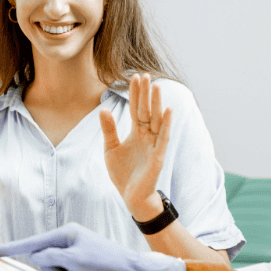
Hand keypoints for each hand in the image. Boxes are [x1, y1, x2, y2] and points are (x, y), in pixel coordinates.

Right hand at [0, 223, 185, 270]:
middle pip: (43, 258)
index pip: (33, 242)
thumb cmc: (105, 263)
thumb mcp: (75, 260)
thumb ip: (50, 258)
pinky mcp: (78, 261)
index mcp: (66, 233)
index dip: (12, 248)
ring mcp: (73, 250)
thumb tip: (36, 257)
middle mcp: (67, 238)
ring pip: (53, 269)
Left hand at [101, 73, 171, 221]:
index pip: (135, 109)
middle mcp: (146, 136)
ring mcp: (154, 145)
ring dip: (156, 104)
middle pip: (146, 110)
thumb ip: (109, 130)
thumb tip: (103, 109)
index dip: (134, 94)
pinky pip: (163, 137)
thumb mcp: (111, 149)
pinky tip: (167, 110)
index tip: (134, 76)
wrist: (131, 196)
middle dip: (145, 94)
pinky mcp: (158, 156)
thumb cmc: (122, 173)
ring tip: (156, 86)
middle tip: (145, 74)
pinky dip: (165, 124)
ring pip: (156, 120)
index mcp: (135, 133)